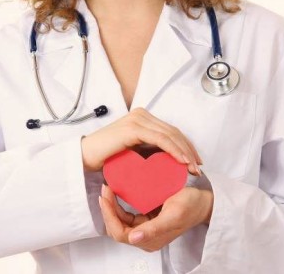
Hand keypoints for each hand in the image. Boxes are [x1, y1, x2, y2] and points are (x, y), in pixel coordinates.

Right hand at [81, 107, 201, 173]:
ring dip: (185, 152)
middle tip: (198, 168)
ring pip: (170, 135)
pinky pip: (160, 139)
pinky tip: (182, 161)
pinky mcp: (134, 128)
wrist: (85, 157)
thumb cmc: (108, 158)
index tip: (195, 162)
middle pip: (174, 132)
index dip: (186, 146)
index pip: (171, 131)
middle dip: (189, 150)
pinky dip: (174, 150)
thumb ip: (149, 151)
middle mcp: (142, 115)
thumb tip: (170, 161)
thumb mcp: (134, 153)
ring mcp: (138, 119)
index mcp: (143, 118)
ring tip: (193, 168)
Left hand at [99, 184, 213, 251]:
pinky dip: (119, 204)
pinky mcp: (147, 219)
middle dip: (108, 210)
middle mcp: (145, 237)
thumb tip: (134, 238)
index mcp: (150, 240)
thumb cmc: (191, 206)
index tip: (106, 196)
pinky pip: (127, 215)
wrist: (203, 202)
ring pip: (119, 221)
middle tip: (105, 189)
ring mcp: (145, 228)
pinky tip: (117, 192)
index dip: (109, 215)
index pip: (120, 233)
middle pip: (117, 228)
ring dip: (111, 206)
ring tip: (109, 188)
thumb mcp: (172, 215)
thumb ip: (154, 229)